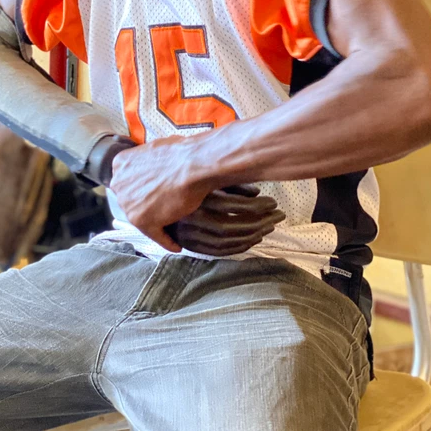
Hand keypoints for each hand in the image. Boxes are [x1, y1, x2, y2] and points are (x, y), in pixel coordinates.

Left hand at [110, 134, 214, 250]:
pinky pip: (156, 235)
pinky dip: (167, 241)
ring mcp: (129, 205)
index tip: (150, 191)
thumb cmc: (181, 152)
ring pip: (141, 218)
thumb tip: (156, 166)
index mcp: (120, 164)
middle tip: (161, 205)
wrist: (193, 164)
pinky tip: (175, 245)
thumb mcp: (156, 149)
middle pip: (130, 199)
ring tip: (169, 226)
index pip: (128, 180)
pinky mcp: (144, 222)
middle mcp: (119, 185)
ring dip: (154, 223)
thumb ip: (147, 161)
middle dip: (143, 203)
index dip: (139, 187)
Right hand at [166, 184, 285, 255]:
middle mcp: (193, 218)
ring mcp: (190, 234)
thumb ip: (231, 184)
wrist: (151, 200)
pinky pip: (219, 251)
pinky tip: (254, 239)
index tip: (274, 202)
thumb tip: (256, 192)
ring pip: (227, 241)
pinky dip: (240, 247)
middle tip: (279, 216)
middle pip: (233, 226)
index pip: (234, 206)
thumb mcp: (207, 179)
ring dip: (253, 235)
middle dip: (260, 222)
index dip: (257, 206)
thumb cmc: (184, 184)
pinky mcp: (190, 245)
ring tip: (270, 227)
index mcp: (197, 197)